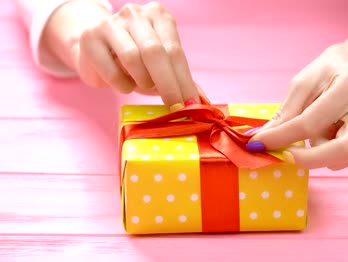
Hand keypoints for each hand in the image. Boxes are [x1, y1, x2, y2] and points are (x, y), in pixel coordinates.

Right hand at [75, 2, 199, 108]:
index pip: (175, 51)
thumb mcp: (161, 67)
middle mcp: (135, 14)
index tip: (191, 104)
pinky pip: (111, 70)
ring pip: (133, 59)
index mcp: (159, 16)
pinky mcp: (90, 38)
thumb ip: (181, 80)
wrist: (94, 49)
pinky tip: (124, 84)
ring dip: (142, 81)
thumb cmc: (134, 60)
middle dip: (168, 85)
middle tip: (174, 107)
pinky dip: (122, 85)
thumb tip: (203, 102)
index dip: (184, 80)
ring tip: (142, 85)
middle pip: (155, 52)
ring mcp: (111, 23)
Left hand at [246, 17, 347, 170]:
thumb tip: (263, 139)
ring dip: (318, 150)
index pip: (310, 122)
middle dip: (306, 159)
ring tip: (319, 125)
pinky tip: (333, 130)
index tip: (257, 144)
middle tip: (282, 155)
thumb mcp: (305, 81)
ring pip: (340, 158)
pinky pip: (346, 159)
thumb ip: (287, 112)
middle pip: (339, 151)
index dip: (281, 137)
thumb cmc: (333, 69)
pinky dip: (330, 151)